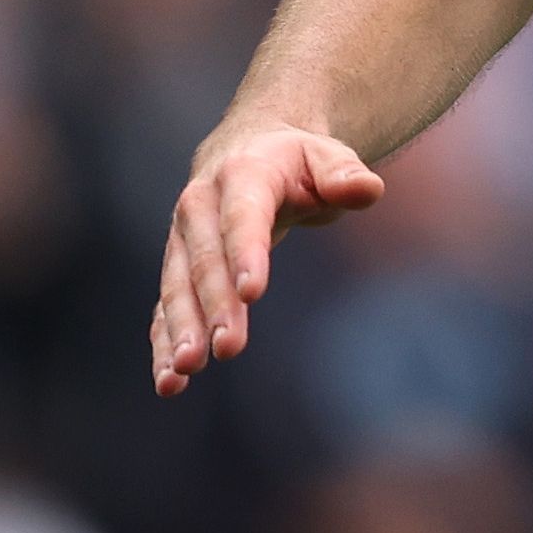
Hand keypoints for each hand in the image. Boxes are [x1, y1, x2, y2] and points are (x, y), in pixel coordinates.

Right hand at [150, 121, 384, 396]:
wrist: (246, 150)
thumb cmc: (298, 163)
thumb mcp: (328, 158)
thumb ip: (345, 175)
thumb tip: (369, 190)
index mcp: (242, 174)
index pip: (243, 218)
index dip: (246, 253)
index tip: (252, 293)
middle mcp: (200, 207)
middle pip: (205, 261)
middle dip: (214, 307)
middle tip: (227, 349)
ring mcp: (182, 241)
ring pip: (176, 290)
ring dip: (179, 333)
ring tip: (183, 375)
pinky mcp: (177, 270)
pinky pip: (165, 310)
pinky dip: (164, 344)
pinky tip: (170, 382)